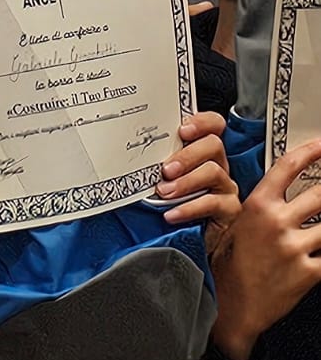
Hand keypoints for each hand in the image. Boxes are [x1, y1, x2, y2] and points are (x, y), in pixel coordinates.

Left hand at [154, 112, 238, 246]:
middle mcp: (217, 163)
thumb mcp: (162, 176)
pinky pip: (214, 203)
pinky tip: (172, 214)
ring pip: (214, 172)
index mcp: (201, 150)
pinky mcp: (229, 209)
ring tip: (165, 192)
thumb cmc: (170, 201)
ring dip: (186, 182)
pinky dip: (190, 208)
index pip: (213, 124)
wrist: (184, 237)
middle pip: (214, 145)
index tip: (182, 130)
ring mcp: (225, 186)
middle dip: (187, 155)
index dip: (202, 122)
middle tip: (166, 170)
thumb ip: (158, 160)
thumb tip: (130, 147)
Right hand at [209, 138, 320, 359]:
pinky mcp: (309, 273)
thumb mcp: (233, 226)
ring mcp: (294, 247)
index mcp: (256, 205)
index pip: (289, 167)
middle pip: (320, 193)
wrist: (230, 308)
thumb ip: (258, 207)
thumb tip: (281, 191)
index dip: (311, 152)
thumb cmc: (228, 267)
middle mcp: (277, 222)